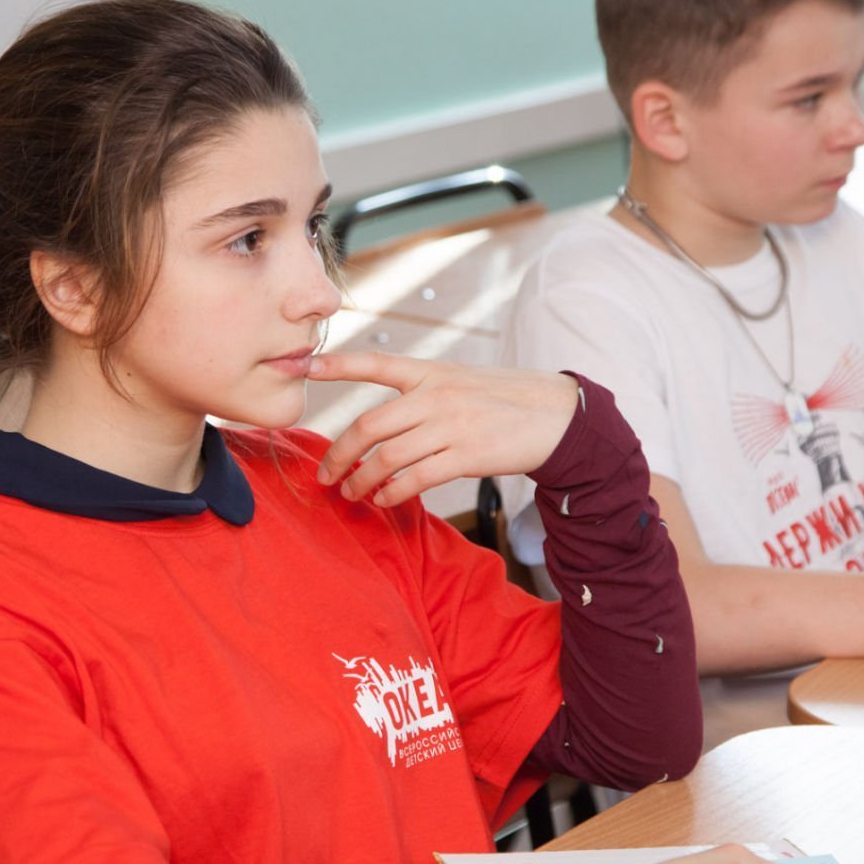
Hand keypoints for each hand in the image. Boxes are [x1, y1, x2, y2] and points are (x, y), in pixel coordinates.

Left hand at [308, 352, 577, 506]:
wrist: (555, 416)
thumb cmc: (503, 400)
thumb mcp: (460, 381)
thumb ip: (422, 392)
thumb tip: (382, 423)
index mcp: (431, 372)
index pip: (376, 363)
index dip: (340, 365)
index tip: (308, 366)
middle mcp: (435, 396)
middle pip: (369, 425)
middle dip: (339, 454)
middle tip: (325, 474)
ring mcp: (451, 426)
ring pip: (388, 457)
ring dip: (361, 481)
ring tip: (351, 493)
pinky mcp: (466, 455)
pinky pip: (416, 479)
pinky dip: (393, 493)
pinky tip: (385, 500)